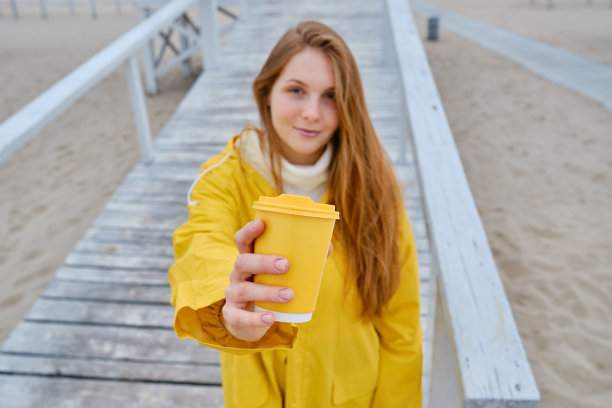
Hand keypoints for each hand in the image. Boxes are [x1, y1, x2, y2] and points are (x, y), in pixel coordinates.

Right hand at [222, 219, 293, 341]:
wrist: (250, 319)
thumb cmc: (269, 286)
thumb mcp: (279, 273)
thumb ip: (300, 260)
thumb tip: (327, 247)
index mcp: (249, 258)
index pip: (242, 240)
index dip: (249, 231)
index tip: (262, 223)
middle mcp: (238, 273)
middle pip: (243, 262)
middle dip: (263, 262)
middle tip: (286, 265)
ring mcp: (233, 294)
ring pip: (245, 290)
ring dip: (267, 291)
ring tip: (289, 294)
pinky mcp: (232, 314)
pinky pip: (239, 317)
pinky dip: (255, 318)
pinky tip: (270, 318)